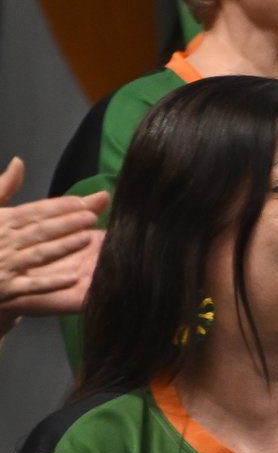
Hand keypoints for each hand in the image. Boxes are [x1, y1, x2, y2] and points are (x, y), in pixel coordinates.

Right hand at [0, 158, 108, 316]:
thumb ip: (4, 188)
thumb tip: (19, 162)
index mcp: (2, 222)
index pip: (34, 212)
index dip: (59, 207)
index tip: (83, 202)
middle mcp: (4, 242)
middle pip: (39, 231)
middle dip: (67, 223)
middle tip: (93, 217)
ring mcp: (5, 267)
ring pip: (38, 255)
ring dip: (62, 247)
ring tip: (87, 238)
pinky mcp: (7, 290)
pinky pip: (32, 286)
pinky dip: (51, 282)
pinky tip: (73, 279)